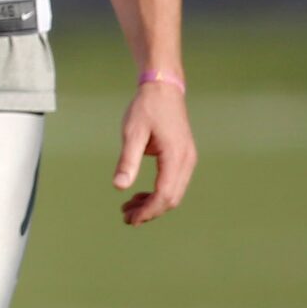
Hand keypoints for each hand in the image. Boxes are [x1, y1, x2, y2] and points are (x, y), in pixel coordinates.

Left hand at [114, 80, 195, 224]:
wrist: (163, 88)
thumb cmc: (147, 108)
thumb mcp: (132, 133)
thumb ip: (127, 160)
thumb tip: (119, 187)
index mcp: (175, 156)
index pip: (165, 194)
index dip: (148, 210)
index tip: (129, 219)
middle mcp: (186, 160)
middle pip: (172, 198)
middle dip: (150, 211)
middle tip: (126, 217)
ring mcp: (187, 159)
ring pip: (174, 193)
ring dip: (152, 204)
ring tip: (128, 208)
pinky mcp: (183, 157)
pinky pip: (173, 183)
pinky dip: (157, 193)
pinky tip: (139, 195)